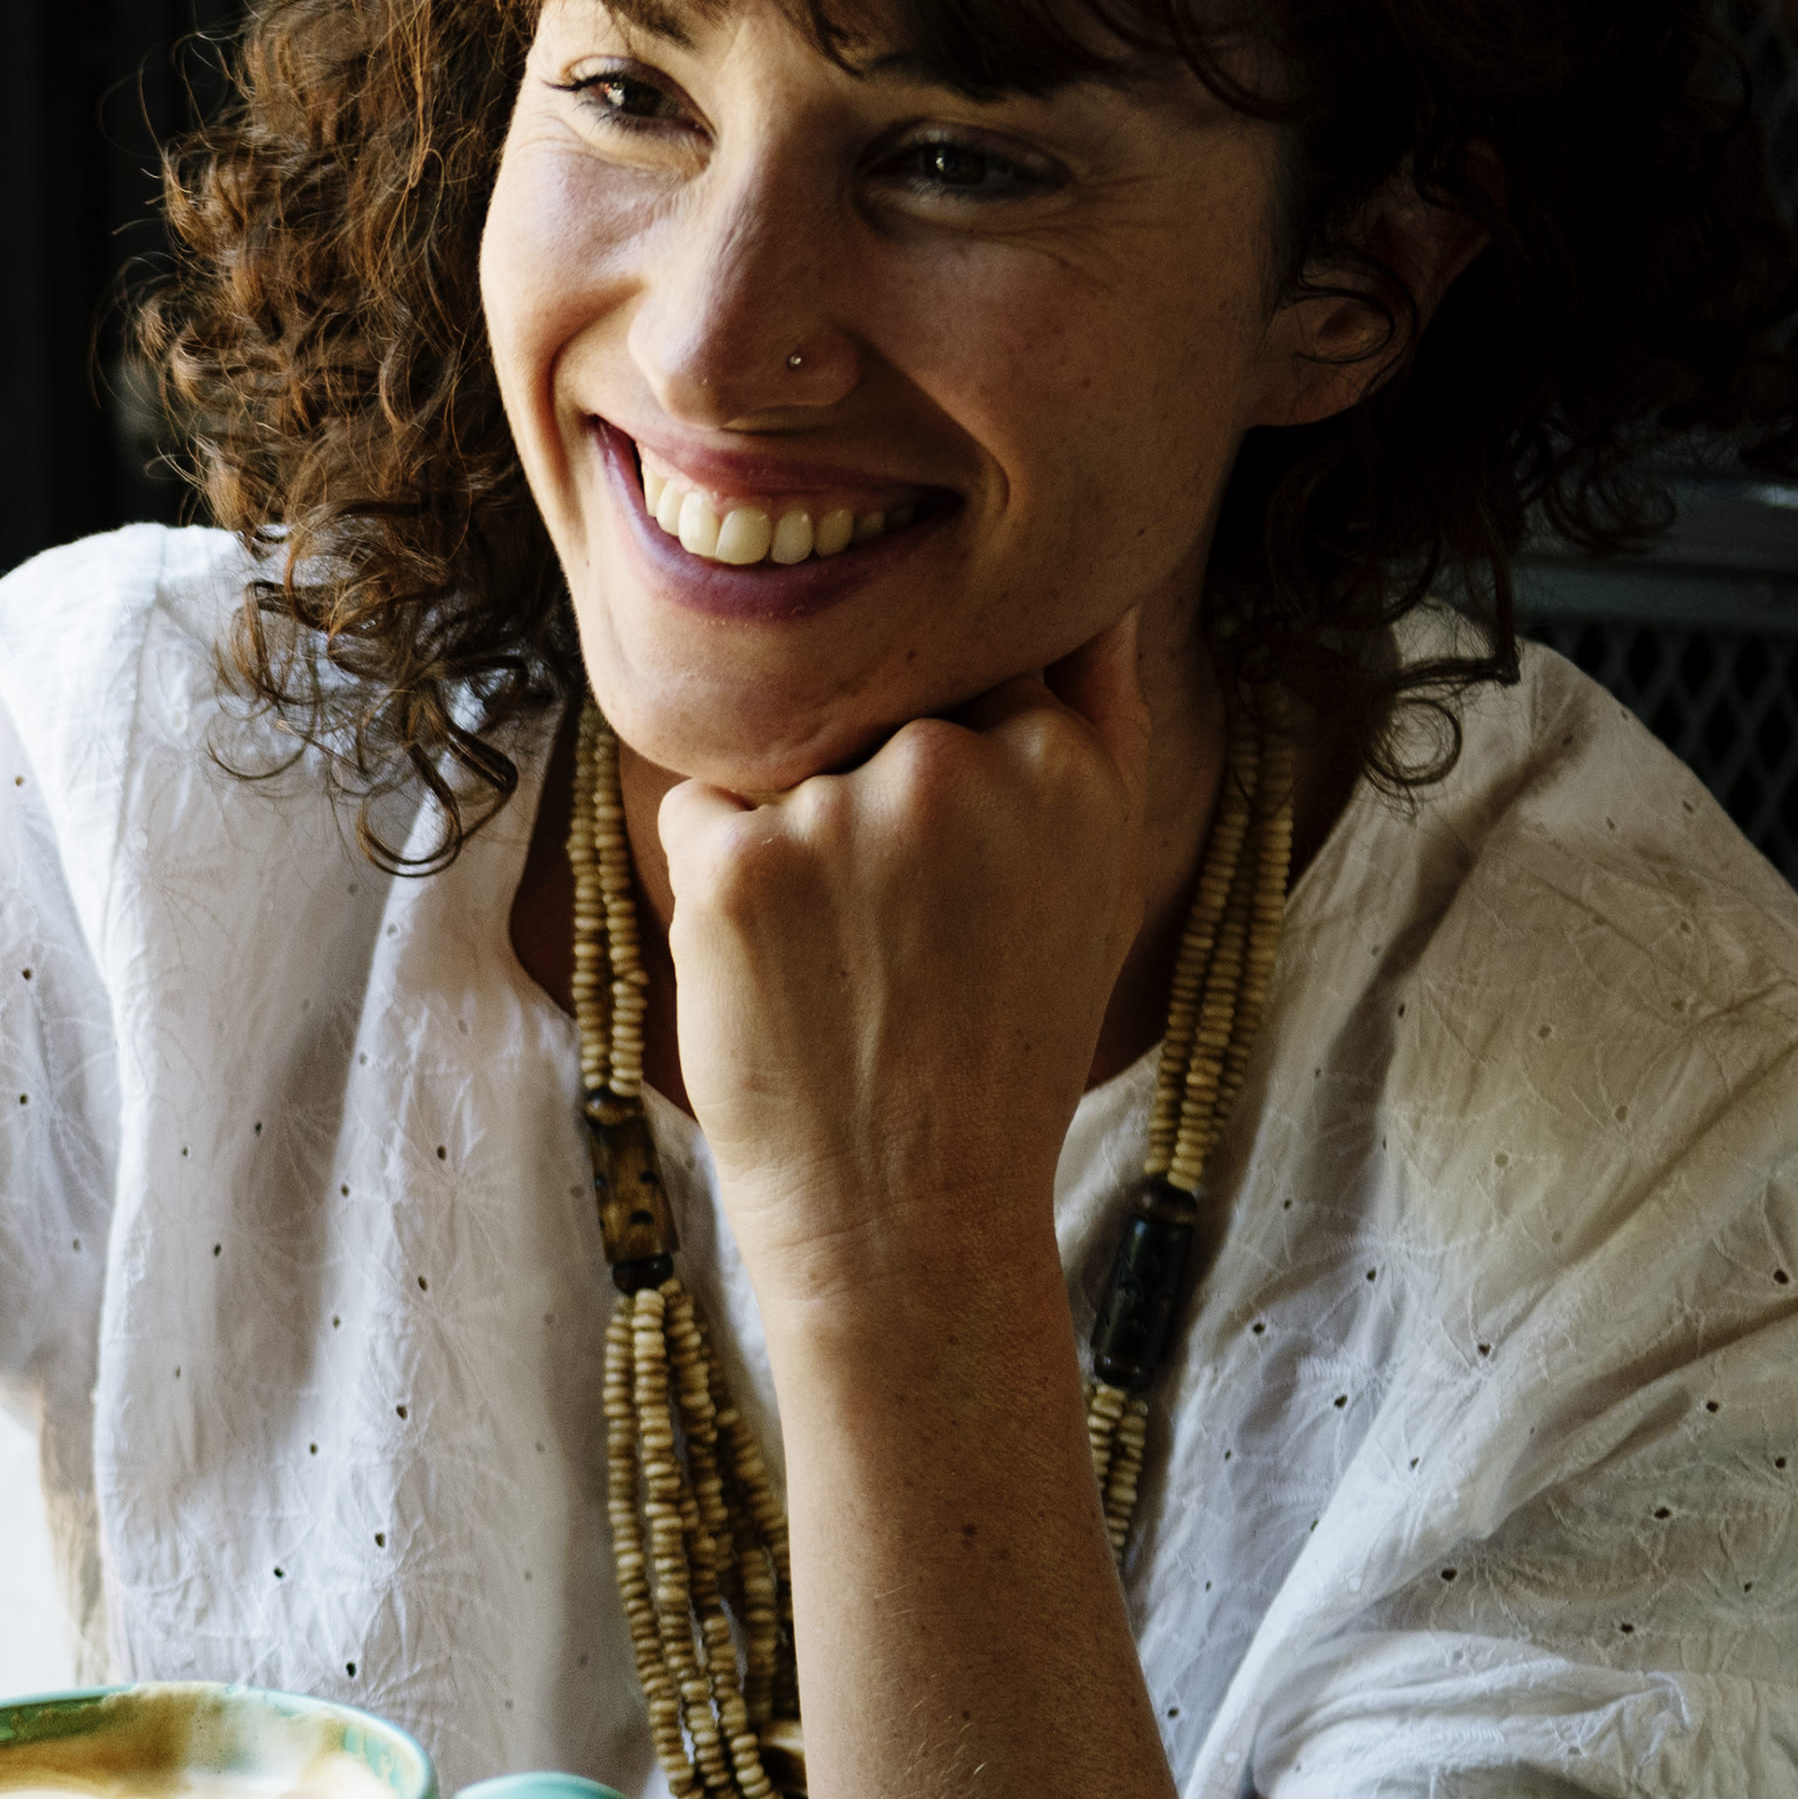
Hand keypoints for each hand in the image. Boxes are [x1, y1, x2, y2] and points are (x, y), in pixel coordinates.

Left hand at [653, 601, 1184, 1311]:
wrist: (909, 1211)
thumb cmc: (999, 1046)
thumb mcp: (1097, 875)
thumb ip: (1094, 718)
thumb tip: (1082, 587)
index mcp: (1065, 760)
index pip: (977, 664)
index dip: (947, 750)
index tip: (952, 852)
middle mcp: (960, 764)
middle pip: (870, 707)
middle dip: (864, 792)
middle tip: (899, 937)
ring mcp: (842, 810)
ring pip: (782, 759)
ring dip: (792, 837)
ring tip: (845, 962)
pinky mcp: (738, 863)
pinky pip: (700, 811)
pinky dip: (718, 880)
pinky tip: (778, 972)